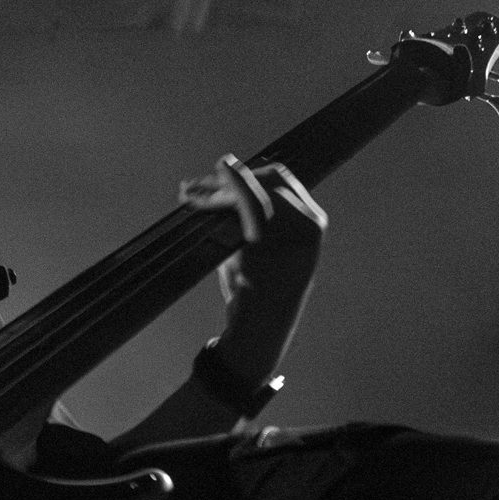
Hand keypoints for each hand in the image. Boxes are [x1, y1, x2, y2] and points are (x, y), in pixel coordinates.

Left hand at [179, 156, 325, 383]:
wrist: (260, 325)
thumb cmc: (257, 285)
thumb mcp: (263, 245)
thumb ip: (255, 213)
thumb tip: (226, 179)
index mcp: (312, 221)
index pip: (279, 179)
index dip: (245, 173)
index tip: (216, 175)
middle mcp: (308, 223)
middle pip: (263, 180)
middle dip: (226, 178)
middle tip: (192, 187)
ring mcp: (291, 231)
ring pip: (249, 191)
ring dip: (213, 188)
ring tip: (186, 193)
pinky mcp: (269, 241)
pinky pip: (246, 204)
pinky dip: (223, 192)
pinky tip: (199, 190)